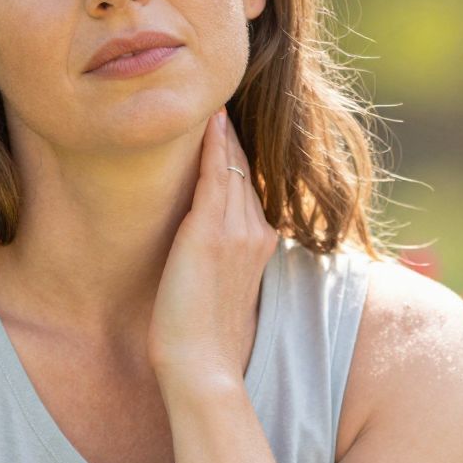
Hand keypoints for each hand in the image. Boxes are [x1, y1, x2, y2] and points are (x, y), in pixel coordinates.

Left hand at [148, 106, 278, 393]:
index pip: (248, 188)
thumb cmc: (203, 338)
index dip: (236, 159)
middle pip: (243, 171)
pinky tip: (209, 119)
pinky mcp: (209, 232)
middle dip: (232, 138)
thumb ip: (219, 264)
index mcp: (261, 245)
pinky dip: (213, 145)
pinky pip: (214, 175)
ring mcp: (235, 230)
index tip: (223, 131)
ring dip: (222, 133)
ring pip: (231, 167)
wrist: (202, 365)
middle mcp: (256, 231)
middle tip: (218, 98)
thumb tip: (203, 255)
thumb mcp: (220, 292)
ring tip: (210, 97)